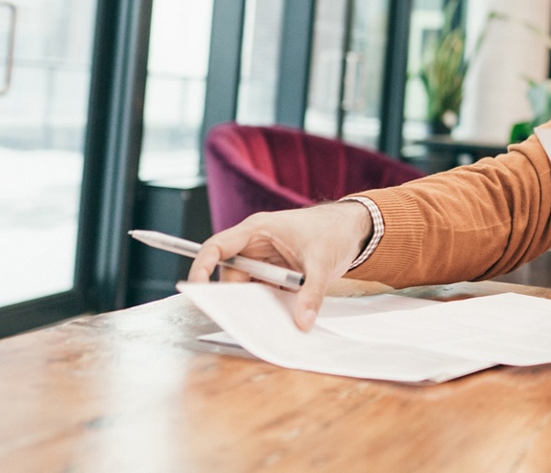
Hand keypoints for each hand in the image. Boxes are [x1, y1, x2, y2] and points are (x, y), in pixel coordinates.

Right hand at [188, 202, 373, 330]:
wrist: (354, 228)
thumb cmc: (334, 231)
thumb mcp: (323, 262)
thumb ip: (312, 293)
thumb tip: (302, 323)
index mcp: (257, 230)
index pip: (217, 248)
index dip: (202, 267)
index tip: (196, 289)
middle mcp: (255, 245)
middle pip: (231, 275)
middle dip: (236, 297)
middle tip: (244, 318)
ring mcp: (265, 261)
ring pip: (248, 288)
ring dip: (257, 303)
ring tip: (269, 319)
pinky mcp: (276, 274)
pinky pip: (264, 293)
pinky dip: (270, 305)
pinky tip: (281, 317)